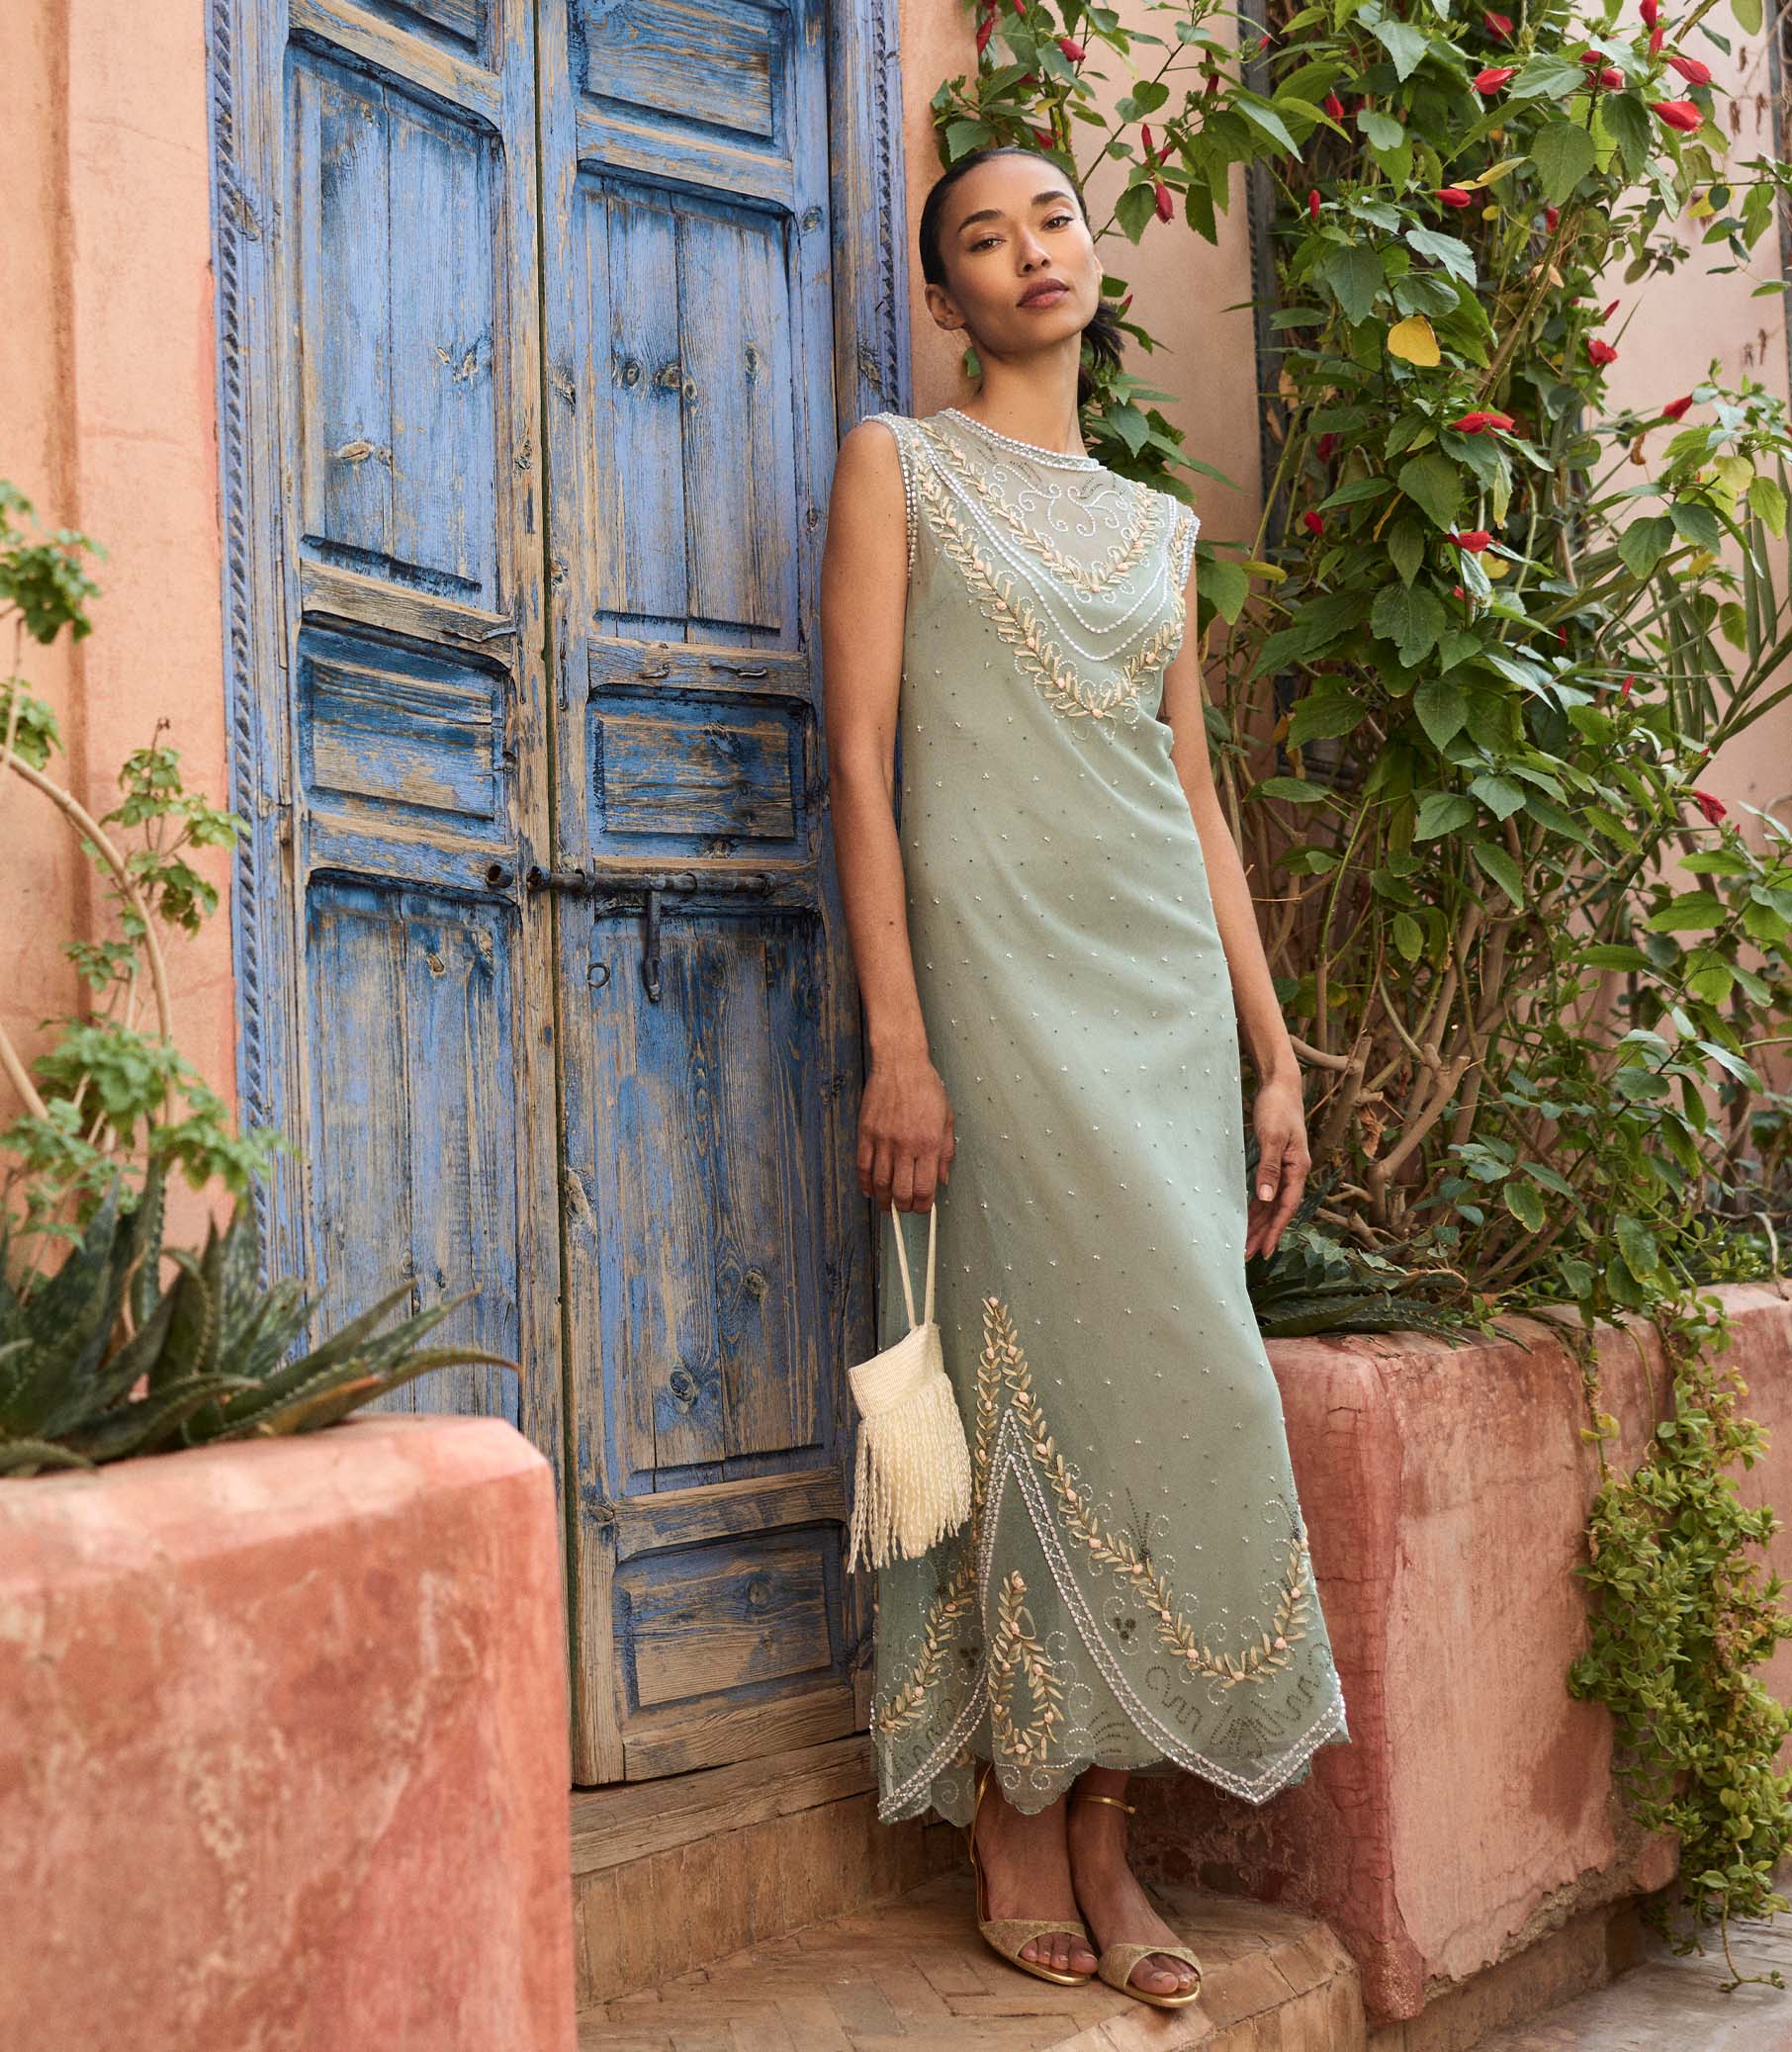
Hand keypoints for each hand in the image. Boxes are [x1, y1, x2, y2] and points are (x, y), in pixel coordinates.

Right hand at [858, 1054, 953, 1211]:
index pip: (925, 1188)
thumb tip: (943, 1180)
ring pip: (880, 1183)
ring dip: (884, 1200)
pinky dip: (865, 1183)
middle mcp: (906, 1145)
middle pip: (902, 1191)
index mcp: (929, 1143)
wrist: (900, 1064)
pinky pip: (863, 1166)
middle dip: (904, 1207)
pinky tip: (869, 1191)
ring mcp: (883, 1140)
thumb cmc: (926, 1088)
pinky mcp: (866, 1133)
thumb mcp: (946, 1119)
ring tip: (887, 1206)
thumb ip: (946, 1152)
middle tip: (905, 1209)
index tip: (923, 1208)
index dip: (924, 1206)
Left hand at [1245, 1072, 1308, 1260]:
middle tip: (1248, 1255)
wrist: (1280, 1085)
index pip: (1286, 1207)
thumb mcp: (1272, 1138)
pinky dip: (1258, 1205)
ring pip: (1272, 1202)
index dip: (1275, 1230)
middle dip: (1264, 1233)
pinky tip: (1249, 1216)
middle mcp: (1294, 1172)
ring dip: (1260, 1222)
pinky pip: (1268, 1190)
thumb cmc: (1277, 1108)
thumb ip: (1270, 1168)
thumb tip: (1266, 1198)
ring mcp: (1286, 1167)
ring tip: (1246, 1242)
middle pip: (1278, 1209)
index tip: (1265, 1250)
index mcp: (1298, 1168)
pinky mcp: (1276, 1161)